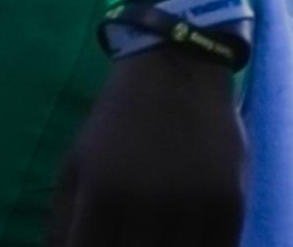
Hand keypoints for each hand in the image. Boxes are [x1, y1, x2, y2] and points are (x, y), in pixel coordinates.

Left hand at [49, 50, 244, 246]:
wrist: (180, 64)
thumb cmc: (121, 117)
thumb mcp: (78, 162)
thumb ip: (63, 224)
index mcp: (103, 196)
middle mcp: (148, 208)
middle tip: (127, 240)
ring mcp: (193, 210)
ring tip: (153, 239)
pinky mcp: (230, 207)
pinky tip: (185, 241)